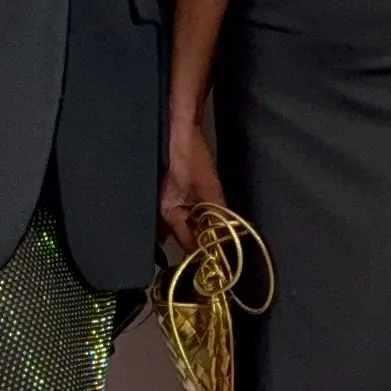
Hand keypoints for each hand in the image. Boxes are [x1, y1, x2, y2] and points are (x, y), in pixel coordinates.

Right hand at [161, 119, 225, 253]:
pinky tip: (207, 218)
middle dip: (200, 241)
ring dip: (198, 229)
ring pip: (184, 225)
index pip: (187, 243)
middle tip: (220, 247)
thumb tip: (227, 237)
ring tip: (217, 235)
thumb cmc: (193, 160)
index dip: (205, 251)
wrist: (182, 133)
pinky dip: (195, 217)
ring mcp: (166, 202)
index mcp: (168, 214)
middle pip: (183, 235)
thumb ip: (218, 216)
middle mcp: (162, 212)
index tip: (221, 258)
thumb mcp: (210, 190)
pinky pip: (184, 213)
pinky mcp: (172, 194)